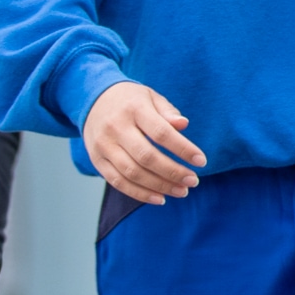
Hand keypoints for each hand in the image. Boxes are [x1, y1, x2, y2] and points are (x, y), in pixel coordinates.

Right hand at [82, 81, 205, 203]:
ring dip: (159, 186)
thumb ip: (167, 111)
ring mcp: (103, 146)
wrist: (93, 100)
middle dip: (173, 172)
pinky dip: (139, 193)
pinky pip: (118, 182)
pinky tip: (160, 198)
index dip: (183, 149)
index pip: (161, 133)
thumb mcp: (150, 97)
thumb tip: (184, 124)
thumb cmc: (131, 100)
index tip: (201, 161)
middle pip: (146, 156)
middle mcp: (116, 128)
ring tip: (182, 191)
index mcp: (134, 109)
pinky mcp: (97, 160)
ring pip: (132, 173)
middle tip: (193, 181)